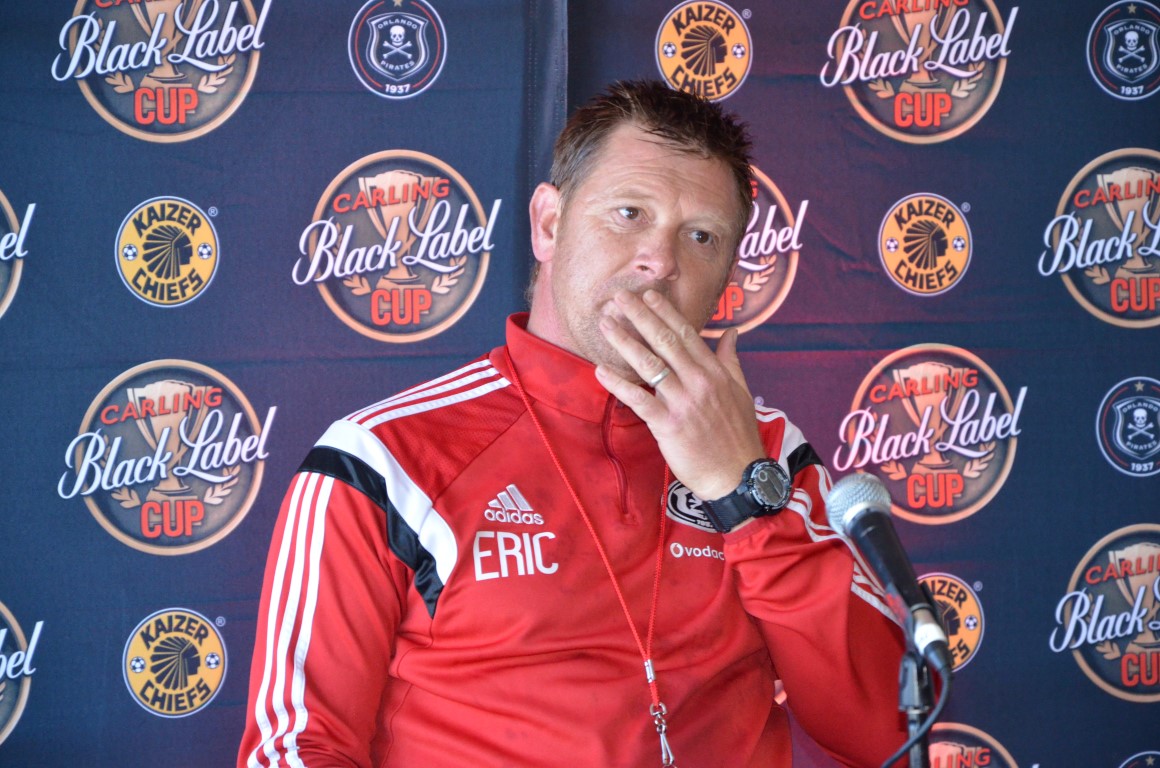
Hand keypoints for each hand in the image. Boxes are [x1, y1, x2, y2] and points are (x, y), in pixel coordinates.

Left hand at [593, 288, 764, 500]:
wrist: (738, 476)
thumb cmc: (738, 435)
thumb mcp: (742, 391)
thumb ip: (731, 359)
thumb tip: (731, 332)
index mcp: (715, 372)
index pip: (686, 334)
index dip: (665, 313)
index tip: (648, 295)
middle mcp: (699, 382)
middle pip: (665, 342)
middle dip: (640, 316)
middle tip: (620, 297)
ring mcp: (683, 402)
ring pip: (649, 365)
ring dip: (624, 342)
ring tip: (605, 324)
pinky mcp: (669, 425)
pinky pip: (639, 400)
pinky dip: (618, 384)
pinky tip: (601, 371)